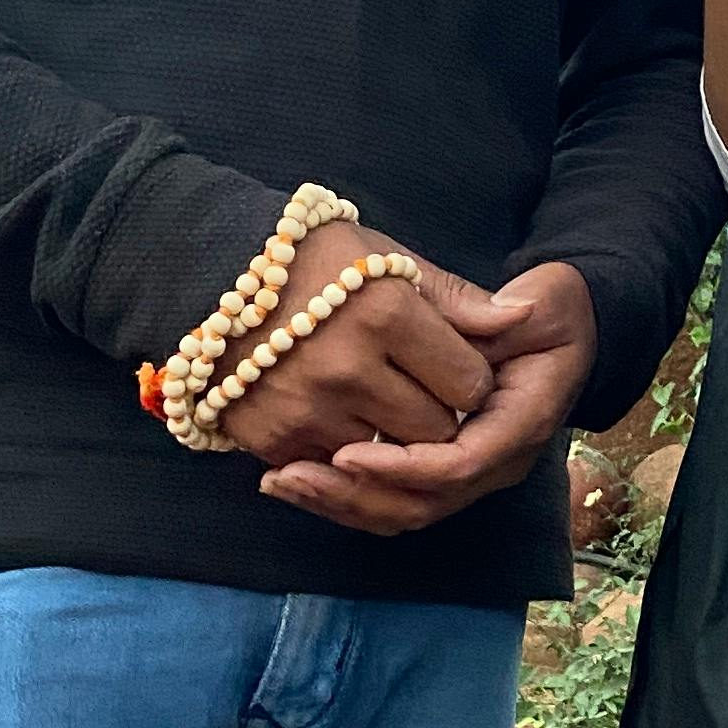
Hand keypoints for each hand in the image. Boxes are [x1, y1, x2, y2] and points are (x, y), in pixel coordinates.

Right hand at [206, 224, 498, 469]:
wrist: (205, 270)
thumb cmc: (314, 258)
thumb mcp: (390, 260)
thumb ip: (457, 301)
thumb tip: (522, 320)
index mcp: (383, 314)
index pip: (468, 382)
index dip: (468, 378)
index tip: (451, 363)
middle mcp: (345, 368)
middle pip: (435, 430)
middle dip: (438, 415)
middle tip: (418, 386)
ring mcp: (306, 408)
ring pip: (389, 458)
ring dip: (391, 438)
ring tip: (374, 395)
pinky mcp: (272, 439)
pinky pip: (337, 469)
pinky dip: (346, 451)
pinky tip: (338, 415)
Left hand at [257, 263, 599, 538]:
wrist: (557, 331)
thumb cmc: (546, 313)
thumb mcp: (539, 304)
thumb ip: (508, 314)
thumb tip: (513, 313)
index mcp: (520, 427)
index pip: (459, 466)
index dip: (403, 466)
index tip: (347, 452)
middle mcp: (496, 463)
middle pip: (422, 504)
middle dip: (355, 495)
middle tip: (292, 476)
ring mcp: (468, 474)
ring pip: (400, 512)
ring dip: (339, 503)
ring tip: (280, 482)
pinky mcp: (439, 472)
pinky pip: (390, 501)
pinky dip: (342, 496)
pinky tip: (291, 480)